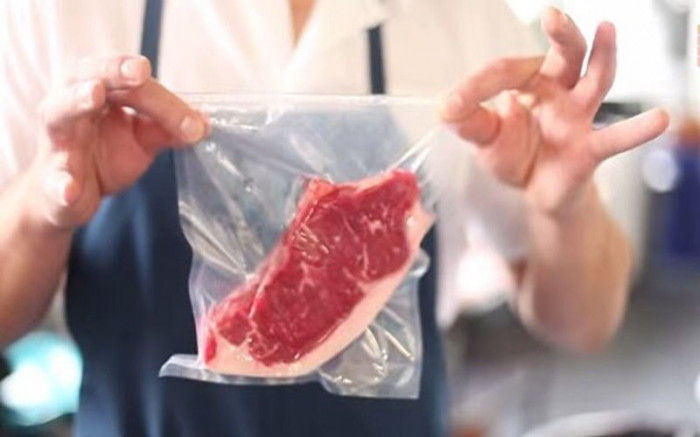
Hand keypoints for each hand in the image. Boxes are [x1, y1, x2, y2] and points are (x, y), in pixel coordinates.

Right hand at [25, 55, 207, 230]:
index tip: (192, 119)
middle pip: (88, 77)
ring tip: (94, 95)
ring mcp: (58, 141)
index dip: (163, 97)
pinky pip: (53, 179)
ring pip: (58, 113)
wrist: (67, 198)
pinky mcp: (51, 178)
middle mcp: (71, 106)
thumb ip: (168, 128)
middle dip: (113, 71)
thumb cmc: (103, 155)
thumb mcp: (141, 139)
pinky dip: (61, 183)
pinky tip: (70, 189)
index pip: (131, 84)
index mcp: (96, 90)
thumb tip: (204, 123)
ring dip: (75, 101)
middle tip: (139, 72)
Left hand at [440, 8, 668, 214]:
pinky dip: (636, 130)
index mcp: (529, 85)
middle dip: (562, 33)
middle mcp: (558, 93)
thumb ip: (468, 121)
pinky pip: (615, 138)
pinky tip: (659, 119)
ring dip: (602, 56)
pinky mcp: (589, 149)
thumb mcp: (486, 138)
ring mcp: (577, 118)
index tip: (454, 104)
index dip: (477, 86)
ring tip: (607, 29)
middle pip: (566, 55)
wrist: (539, 193)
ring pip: (595, 81)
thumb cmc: (517, 155)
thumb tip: (444, 105)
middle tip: (551, 14)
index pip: (505, 72)